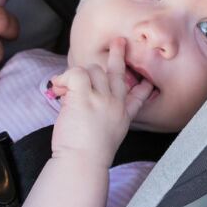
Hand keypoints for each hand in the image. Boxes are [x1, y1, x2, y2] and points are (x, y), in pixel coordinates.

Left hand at [49, 38, 153, 162]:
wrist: (82, 163)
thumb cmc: (87, 155)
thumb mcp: (105, 137)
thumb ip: (101, 117)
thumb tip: (79, 100)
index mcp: (122, 117)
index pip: (137, 99)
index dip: (143, 90)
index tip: (148, 84)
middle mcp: (115, 104)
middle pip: (118, 73)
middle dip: (118, 56)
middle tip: (118, 43)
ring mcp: (101, 99)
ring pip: (93, 70)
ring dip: (77, 76)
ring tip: (63, 89)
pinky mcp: (85, 97)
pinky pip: (76, 74)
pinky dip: (65, 77)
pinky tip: (58, 88)